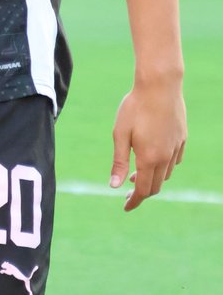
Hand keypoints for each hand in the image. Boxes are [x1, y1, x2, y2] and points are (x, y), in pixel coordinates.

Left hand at [111, 77, 185, 210]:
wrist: (160, 87)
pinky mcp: (181, 139)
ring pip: (165, 174)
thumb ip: (118, 161)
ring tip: (134, 175)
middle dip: (141, 193)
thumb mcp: (120, 134)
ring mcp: (176, 148)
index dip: (134, 201)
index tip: (125, 207)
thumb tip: (113, 186)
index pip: (143, 190)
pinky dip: (163, 167)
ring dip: (151, 178)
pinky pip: (174, 161)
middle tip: (126, 194)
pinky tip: (154, 160)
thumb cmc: (134, 108)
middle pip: (155, 185)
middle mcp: (166, 157)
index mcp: (149, 158)